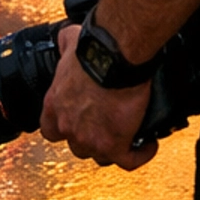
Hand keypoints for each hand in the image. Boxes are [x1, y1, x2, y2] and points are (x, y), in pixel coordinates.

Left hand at [39, 25, 157, 170]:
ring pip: (102, 156)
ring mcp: (91, 140)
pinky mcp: (115, 145)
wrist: (115, 57)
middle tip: (107, 125)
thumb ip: (64, 44)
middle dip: (92, 138)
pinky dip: (140, 154)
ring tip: (129, 135)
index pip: (50, 129)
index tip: (77, 121)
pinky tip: (148, 144)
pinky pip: (129, 161)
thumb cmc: (94, 49)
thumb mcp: (70, 41)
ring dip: (114, 148)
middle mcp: (69, 126)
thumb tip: (66, 38)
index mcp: (55, 104)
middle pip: (77, 146)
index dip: (64, 127)